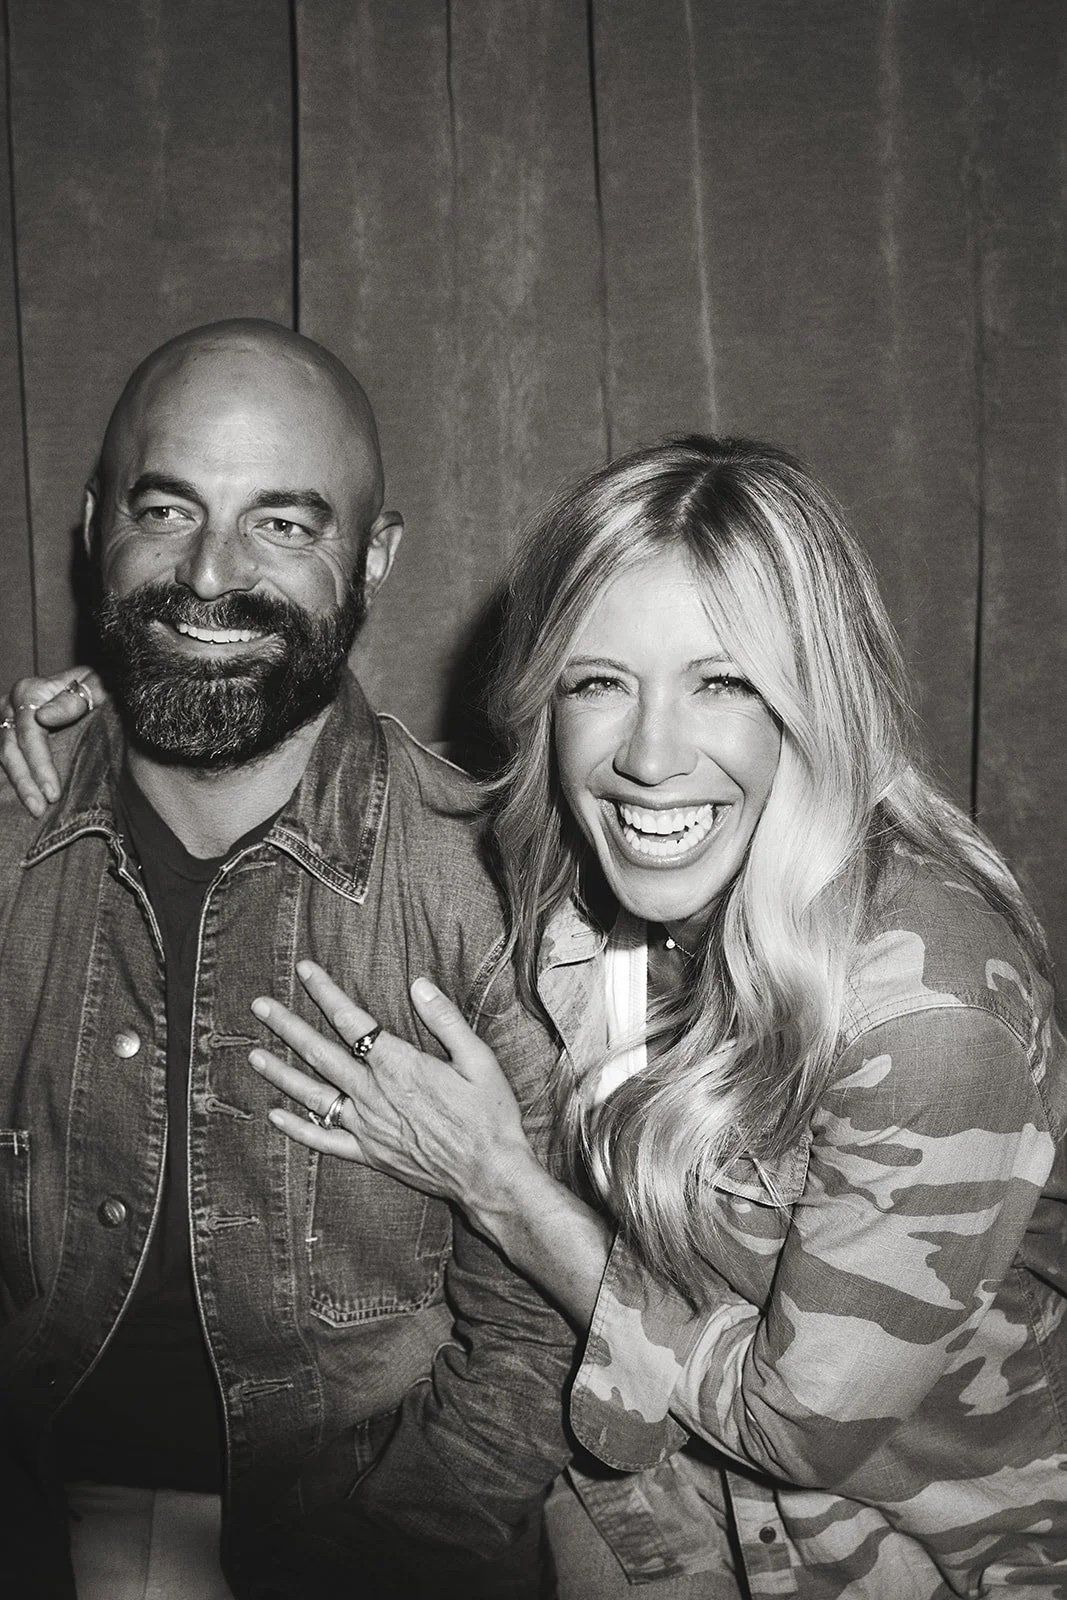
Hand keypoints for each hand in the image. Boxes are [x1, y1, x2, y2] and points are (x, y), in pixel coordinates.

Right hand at [0, 668, 105, 815]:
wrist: (92, 684)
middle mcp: (11, 705)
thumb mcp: (95, 687)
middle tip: (40, 809)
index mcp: (30, 692)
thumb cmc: (97, 686)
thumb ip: (73, 700)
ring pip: (4, 755)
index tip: (53, 792)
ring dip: (19, 784)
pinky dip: (16, 777)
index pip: (29, 734)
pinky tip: (28, 797)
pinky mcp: (9, 733)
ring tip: (35, 809)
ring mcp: (6, 719)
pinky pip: (8, 757)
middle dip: (24, 782)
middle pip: (10, 748)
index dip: (39, 765)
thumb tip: (43, 717)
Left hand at [248, 960, 535, 1226]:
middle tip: (260, 1005)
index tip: (305, 970)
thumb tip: (419, 983)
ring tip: (253, 1054)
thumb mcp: (479, 1059)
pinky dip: (299, 1128)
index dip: (325, 992)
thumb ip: (445, 1020)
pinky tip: (276, 1117)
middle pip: (321, 1053)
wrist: (490, 1175)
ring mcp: (367, 1127)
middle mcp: (375, 1094)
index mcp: (400, 1066)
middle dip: (288, 1026)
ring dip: (281, 1073)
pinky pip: (325, 1140)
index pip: (352, 1020)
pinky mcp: (370, 1154)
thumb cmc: (490, 1116)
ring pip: (315, 1095)